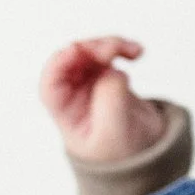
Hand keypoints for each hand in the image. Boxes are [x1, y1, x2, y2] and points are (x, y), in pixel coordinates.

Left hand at [39, 36, 168, 163]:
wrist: (144, 148)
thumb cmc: (121, 150)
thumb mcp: (115, 132)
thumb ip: (111, 101)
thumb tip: (112, 71)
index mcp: (65, 111)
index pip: (50, 84)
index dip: (59, 63)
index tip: (76, 50)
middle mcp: (72, 92)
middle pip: (71, 60)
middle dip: (91, 48)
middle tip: (113, 50)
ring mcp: (88, 80)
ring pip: (91, 50)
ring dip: (110, 45)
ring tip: (132, 51)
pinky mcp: (105, 73)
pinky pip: (108, 52)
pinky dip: (121, 48)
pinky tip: (136, 53)